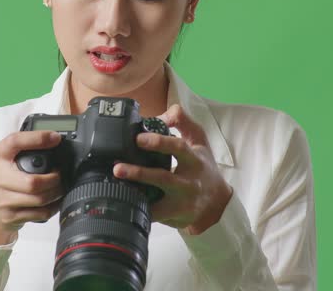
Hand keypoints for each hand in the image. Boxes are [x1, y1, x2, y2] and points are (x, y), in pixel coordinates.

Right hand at [0, 130, 65, 245]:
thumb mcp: (4, 157)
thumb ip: (23, 147)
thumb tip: (54, 139)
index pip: (15, 142)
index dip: (37, 139)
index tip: (55, 138)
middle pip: (33, 181)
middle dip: (54, 179)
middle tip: (59, 175)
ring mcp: (3, 199)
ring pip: (39, 199)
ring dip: (56, 193)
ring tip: (59, 187)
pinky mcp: (11, 216)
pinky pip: (39, 213)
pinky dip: (52, 207)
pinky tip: (54, 201)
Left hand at [112, 104, 233, 234]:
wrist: (216, 202)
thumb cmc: (203, 167)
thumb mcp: (199, 139)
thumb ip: (181, 121)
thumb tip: (159, 116)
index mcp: (194, 159)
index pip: (178, 148)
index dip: (158, 143)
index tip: (138, 139)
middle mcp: (189, 182)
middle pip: (164, 178)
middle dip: (139, 173)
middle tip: (117, 167)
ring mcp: (182, 202)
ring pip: (158, 200)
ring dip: (136, 195)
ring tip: (116, 189)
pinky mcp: (175, 216)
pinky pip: (155, 215)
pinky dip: (140, 210)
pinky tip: (125, 203)